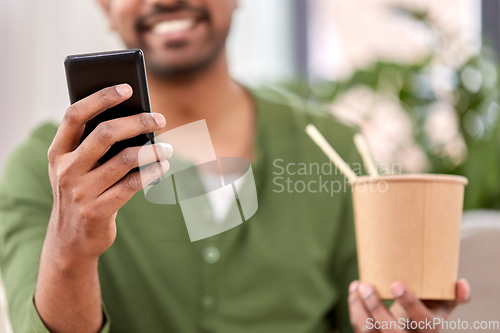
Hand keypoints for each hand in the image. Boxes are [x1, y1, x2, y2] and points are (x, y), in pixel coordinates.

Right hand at [45, 84, 172, 262]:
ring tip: (167, 148)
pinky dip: (152, 172)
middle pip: (105, 133)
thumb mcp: (77, 168)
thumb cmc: (82, 191)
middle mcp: (66, 169)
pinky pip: (132, 184)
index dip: (101, 98)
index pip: (75, 114)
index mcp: (58, 151)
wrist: (71, 239)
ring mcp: (80, 191)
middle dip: (137, 122)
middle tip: (159, 119)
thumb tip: (136, 120)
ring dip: (152, 150)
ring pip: (125, 159)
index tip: (127, 87)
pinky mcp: (97, 211)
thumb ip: (95, 145)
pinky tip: (162, 166)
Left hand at [348, 279, 470, 332]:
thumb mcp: (442, 307)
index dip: (411, 304)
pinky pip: (360, 329)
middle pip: (392, 332)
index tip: (396, 283)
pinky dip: (355, 309)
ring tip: (358, 285)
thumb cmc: (427, 311)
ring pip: (369, 332)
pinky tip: (354, 290)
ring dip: (359, 308)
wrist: (410, 329)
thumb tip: (462, 284)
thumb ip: (453, 296)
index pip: (424, 322)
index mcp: (430, 331)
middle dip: (376, 308)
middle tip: (366, 285)